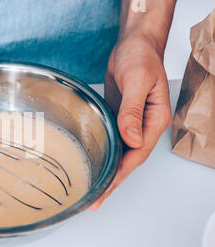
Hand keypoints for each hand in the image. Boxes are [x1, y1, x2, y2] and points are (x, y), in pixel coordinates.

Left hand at [89, 35, 171, 209]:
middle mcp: (144, 126)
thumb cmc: (141, 57)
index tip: (105, 190)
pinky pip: (113, 142)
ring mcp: (132, 124)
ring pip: (120, 154)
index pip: (136, 155)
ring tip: (92, 191)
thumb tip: (131, 138)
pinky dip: (104, 155)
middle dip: (112, 182)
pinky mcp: (120, 118)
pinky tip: (94, 164)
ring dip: (107, 172)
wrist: (134, 45)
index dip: (120, 174)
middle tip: (94, 201)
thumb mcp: (137, 80)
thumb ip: (133, 110)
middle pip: (128, 161)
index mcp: (154, 121)